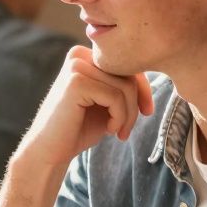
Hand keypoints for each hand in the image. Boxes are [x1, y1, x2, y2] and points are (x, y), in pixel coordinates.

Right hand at [18, 45, 153, 168]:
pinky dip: (119, 118)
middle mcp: (79, 55)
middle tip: (125, 130)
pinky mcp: (76, 82)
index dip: (143, 89)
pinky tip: (108, 130)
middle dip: (135, 106)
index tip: (146, 112)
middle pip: (128, 74)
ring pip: (125, 87)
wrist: (50, 151)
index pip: (127, 64)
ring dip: (128, 115)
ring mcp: (76, 66)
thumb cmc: (78, 129)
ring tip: (118, 132)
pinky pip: (115, 97)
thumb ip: (123, 85)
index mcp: (85, 56)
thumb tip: (157, 72)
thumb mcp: (106, 103)